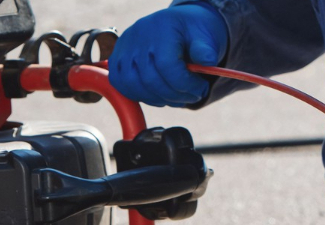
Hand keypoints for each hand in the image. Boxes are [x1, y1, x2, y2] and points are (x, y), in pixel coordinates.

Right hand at [109, 2, 227, 106]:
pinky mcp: (117, 58)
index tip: (200, 89)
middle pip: (150, 79)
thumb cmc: (193, 33)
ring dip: (158, 99)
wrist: (178, 25)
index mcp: (162, 28)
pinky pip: (122, 84)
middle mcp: (138, 36)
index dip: (185, 84)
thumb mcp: (207, 36)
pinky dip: (141, 95)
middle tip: (193, 96)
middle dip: (175, 95)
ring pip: (133, 85)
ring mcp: (124, 47)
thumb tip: (208, 62)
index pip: (167, 65)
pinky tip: (160, 95)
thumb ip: (206, 49)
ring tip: (177, 97)